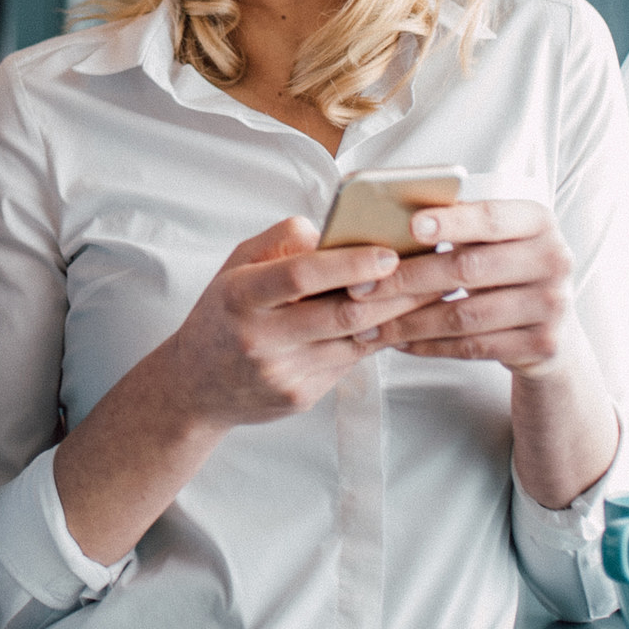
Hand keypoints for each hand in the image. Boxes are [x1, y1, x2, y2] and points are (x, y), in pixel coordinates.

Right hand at [151, 216, 450, 430]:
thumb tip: (332, 231)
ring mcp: (282, 373)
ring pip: (354, 341)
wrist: (194, 387)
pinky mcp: (300, 398)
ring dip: (398, 317)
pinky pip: (349, 362)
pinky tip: (399, 322)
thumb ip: (279, 241)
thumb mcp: (235, 266)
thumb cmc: (222, 314)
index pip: (302, 275)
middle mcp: (260, 338)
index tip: (389, 252)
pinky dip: (376, 339)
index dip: (350, 263)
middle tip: (433, 272)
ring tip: (431, 294)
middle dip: (394, 292)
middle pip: (341, 314)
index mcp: (241, 296)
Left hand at [367, 198, 579, 375]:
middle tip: (360, 288)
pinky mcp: (541, 345)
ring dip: (409, 321)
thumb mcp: (497, 240)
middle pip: (469, 269)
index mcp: (539, 221)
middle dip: (407, 279)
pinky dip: (429, 345)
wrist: (554, 330)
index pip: (490, 218)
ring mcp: (552, 305)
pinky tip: (399, 342)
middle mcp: (553, 260)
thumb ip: (460, 226)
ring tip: (368, 324)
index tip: (411, 226)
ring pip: (465, 315)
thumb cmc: (507, 270)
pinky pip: (473, 347)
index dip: (451, 222)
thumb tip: (388, 215)